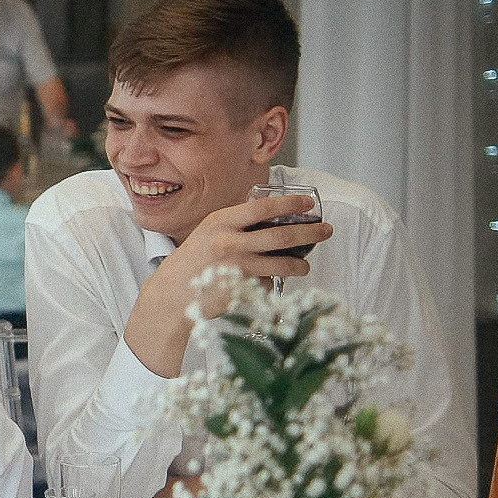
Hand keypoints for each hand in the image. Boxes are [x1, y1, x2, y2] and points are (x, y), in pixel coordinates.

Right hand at [123, 191, 334, 377]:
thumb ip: (235, 224)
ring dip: (300, 264)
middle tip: (326, 230)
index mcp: (221, 222)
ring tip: (304, 264)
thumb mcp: (207, 232)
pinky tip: (267, 283)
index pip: (264, 207)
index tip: (308, 202)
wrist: (170, 294)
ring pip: (283, 264)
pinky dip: (272, 283)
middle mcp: (230, 242)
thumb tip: (271, 216)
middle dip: (311, 232)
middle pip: (283, 235)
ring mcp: (237, 267)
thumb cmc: (190, 262)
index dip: (291, 203)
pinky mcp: (241, 289)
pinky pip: (268, 284)